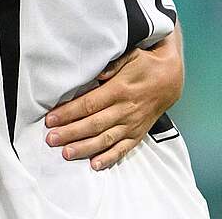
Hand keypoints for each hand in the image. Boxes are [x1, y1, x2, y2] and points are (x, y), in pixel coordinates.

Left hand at [44, 37, 182, 170]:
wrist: (170, 81)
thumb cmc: (144, 66)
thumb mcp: (130, 56)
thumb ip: (112, 64)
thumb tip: (97, 74)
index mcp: (119, 90)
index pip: (89, 104)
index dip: (69, 112)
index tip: (51, 119)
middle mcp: (125, 110)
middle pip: (93, 124)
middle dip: (70, 132)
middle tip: (51, 139)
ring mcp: (132, 124)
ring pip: (105, 139)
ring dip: (85, 147)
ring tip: (66, 153)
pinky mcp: (137, 134)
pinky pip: (123, 149)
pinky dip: (109, 157)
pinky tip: (95, 164)